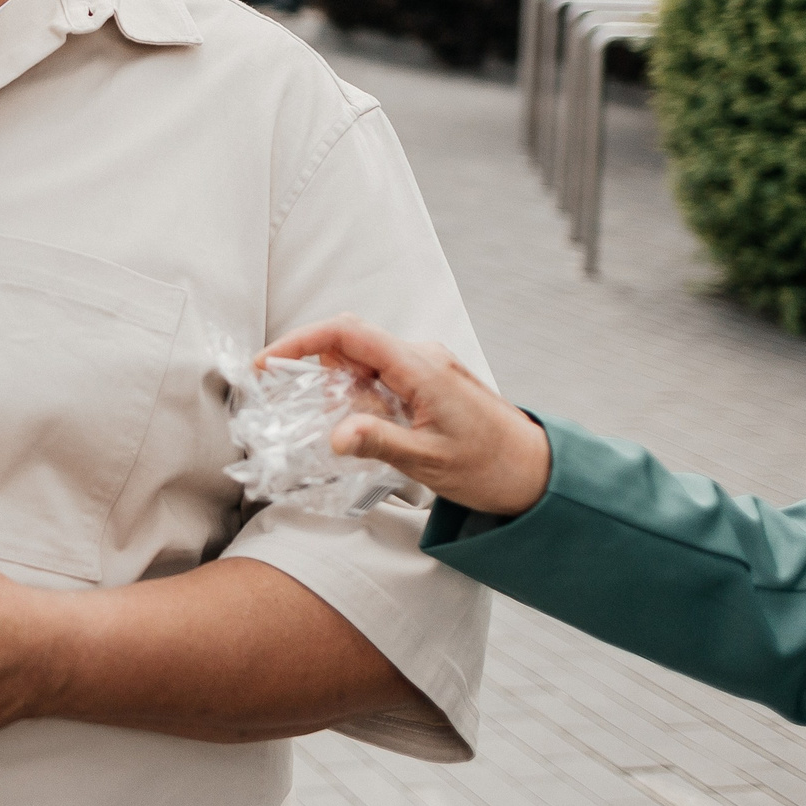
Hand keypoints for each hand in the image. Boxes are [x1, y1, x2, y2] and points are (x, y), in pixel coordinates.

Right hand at [259, 315, 550, 516]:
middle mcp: (421, 357)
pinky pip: (382, 375)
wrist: (537, 472)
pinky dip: (361, 395)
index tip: (268, 363)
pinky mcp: (429, 382)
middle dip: (314, 367)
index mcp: (420, 367)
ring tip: (339, 427)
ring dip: (340, 388)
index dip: (301, 341)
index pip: (347, 333)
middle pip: (350, 343)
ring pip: (364, 361)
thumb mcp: (429, 461)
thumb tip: (334, 436)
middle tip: (290, 401)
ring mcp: (426, 367)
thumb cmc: (490, 466)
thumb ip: (379, 443)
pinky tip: (365, 427)